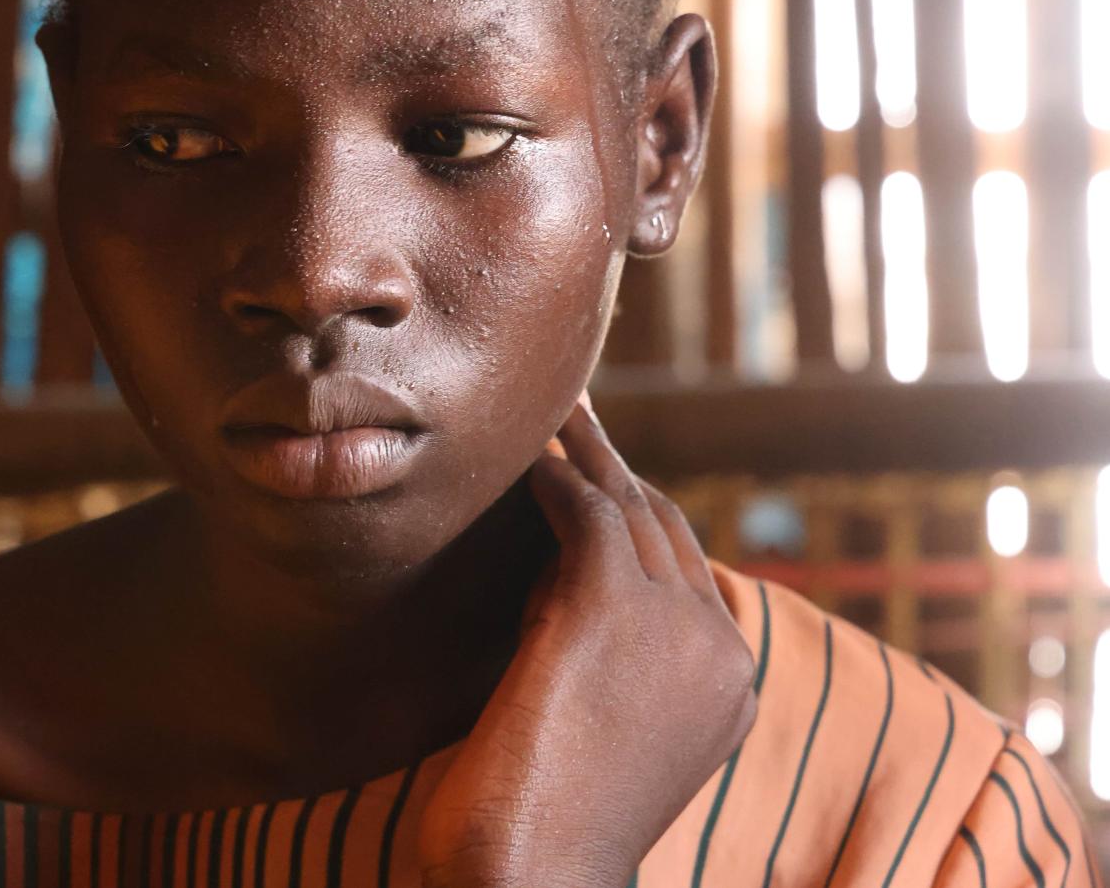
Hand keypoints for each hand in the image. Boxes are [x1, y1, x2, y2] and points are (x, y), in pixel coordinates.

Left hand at [417, 393, 757, 887]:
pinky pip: (586, 513)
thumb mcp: (600, 727)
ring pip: (631, 507)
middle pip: (666, 530)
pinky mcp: (612, 609)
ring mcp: (674, 626)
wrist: (526, 884)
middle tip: (576, 416)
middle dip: (619, 469)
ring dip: (587, 453)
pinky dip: (555, 479)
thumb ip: (605, 654)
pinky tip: (527, 459)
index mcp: (727, 688)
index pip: (686, 575)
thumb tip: (554, 569)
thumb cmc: (536, 826)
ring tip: (549, 412)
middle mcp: (720, 649)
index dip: (641, 516)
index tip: (601, 476)